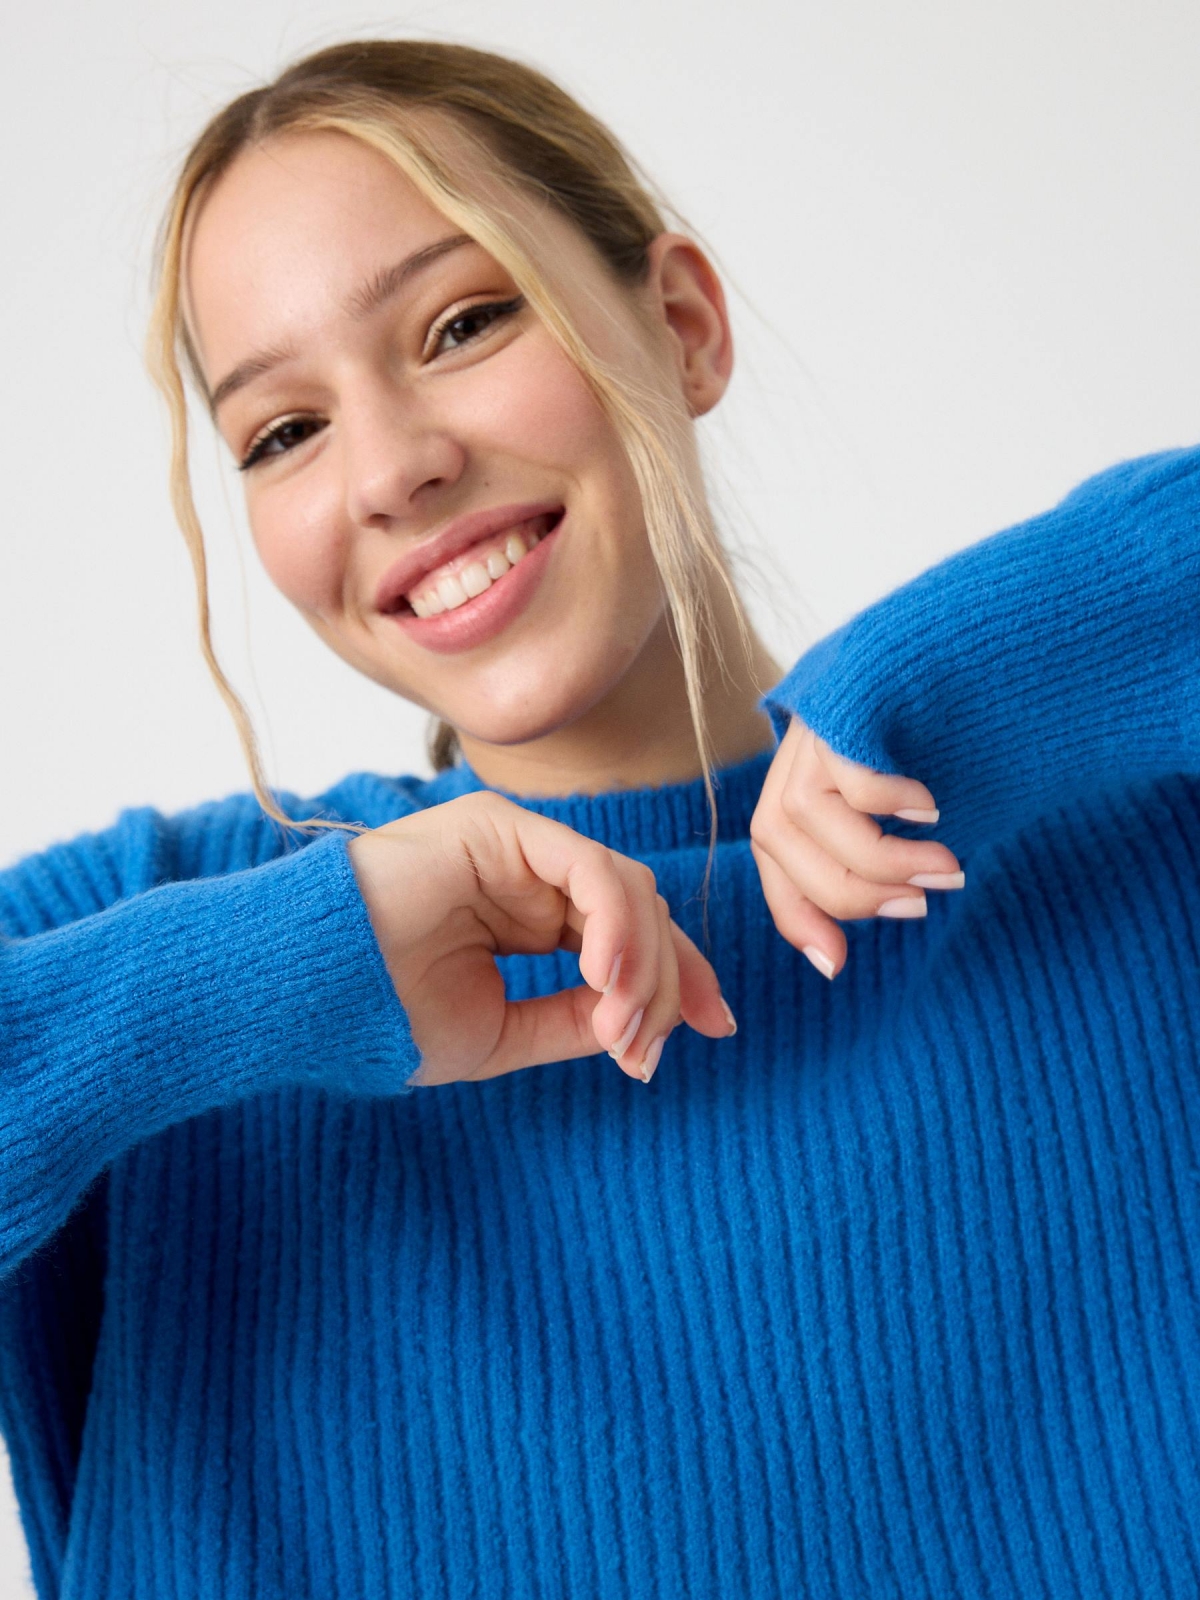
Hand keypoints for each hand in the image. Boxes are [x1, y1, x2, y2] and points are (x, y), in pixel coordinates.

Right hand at [347, 791, 734, 1085]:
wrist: (304, 999)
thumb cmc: (384, 1016)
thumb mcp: (501, 1032)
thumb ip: (574, 1019)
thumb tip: (646, 1024)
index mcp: (530, 919)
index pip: (629, 936)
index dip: (681, 978)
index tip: (718, 1028)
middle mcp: (530, 875)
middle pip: (641, 911)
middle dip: (670, 979)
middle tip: (650, 1049)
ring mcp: (516, 846)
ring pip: (625, 889)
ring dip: (641, 964)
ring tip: (621, 1029)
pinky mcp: (499, 827)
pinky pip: (587, 868)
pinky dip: (612, 923)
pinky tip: (604, 977)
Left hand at [750, 716, 964, 979]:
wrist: (1003, 631)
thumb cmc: (972, 723)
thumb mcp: (921, 797)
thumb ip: (890, 844)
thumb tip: (882, 914)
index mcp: (806, 765)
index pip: (771, 850)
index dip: (795, 912)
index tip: (836, 965)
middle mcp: (798, 740)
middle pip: (779, 839)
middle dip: (846, 894)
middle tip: (917, 907)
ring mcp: (819, 712)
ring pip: (805, 815)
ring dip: (878, 861)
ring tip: (944, 867)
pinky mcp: (849, 692)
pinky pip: (848, 769)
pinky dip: (888, 804)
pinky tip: (932, 808)